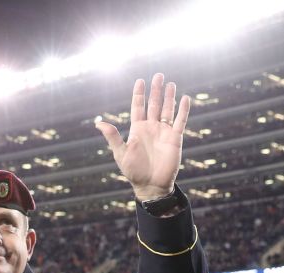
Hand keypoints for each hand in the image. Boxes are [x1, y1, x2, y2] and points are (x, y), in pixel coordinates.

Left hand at [95, 73, 190, 201]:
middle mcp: (151, 127)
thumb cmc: (134, 171)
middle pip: (154, 104)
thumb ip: (113, 137)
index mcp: (137, 129)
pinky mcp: (175, 138)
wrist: (151, 185)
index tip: (140, 80)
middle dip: (156, 90)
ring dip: (169, 97)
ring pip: (168, 110)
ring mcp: (163, 132)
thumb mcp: (121, 153)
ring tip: (170, 83)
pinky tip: (185, 99)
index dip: (139, 93)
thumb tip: (98, 123)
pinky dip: (183, 110)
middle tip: (158, 75)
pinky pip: (180, 121)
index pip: (138, 106)